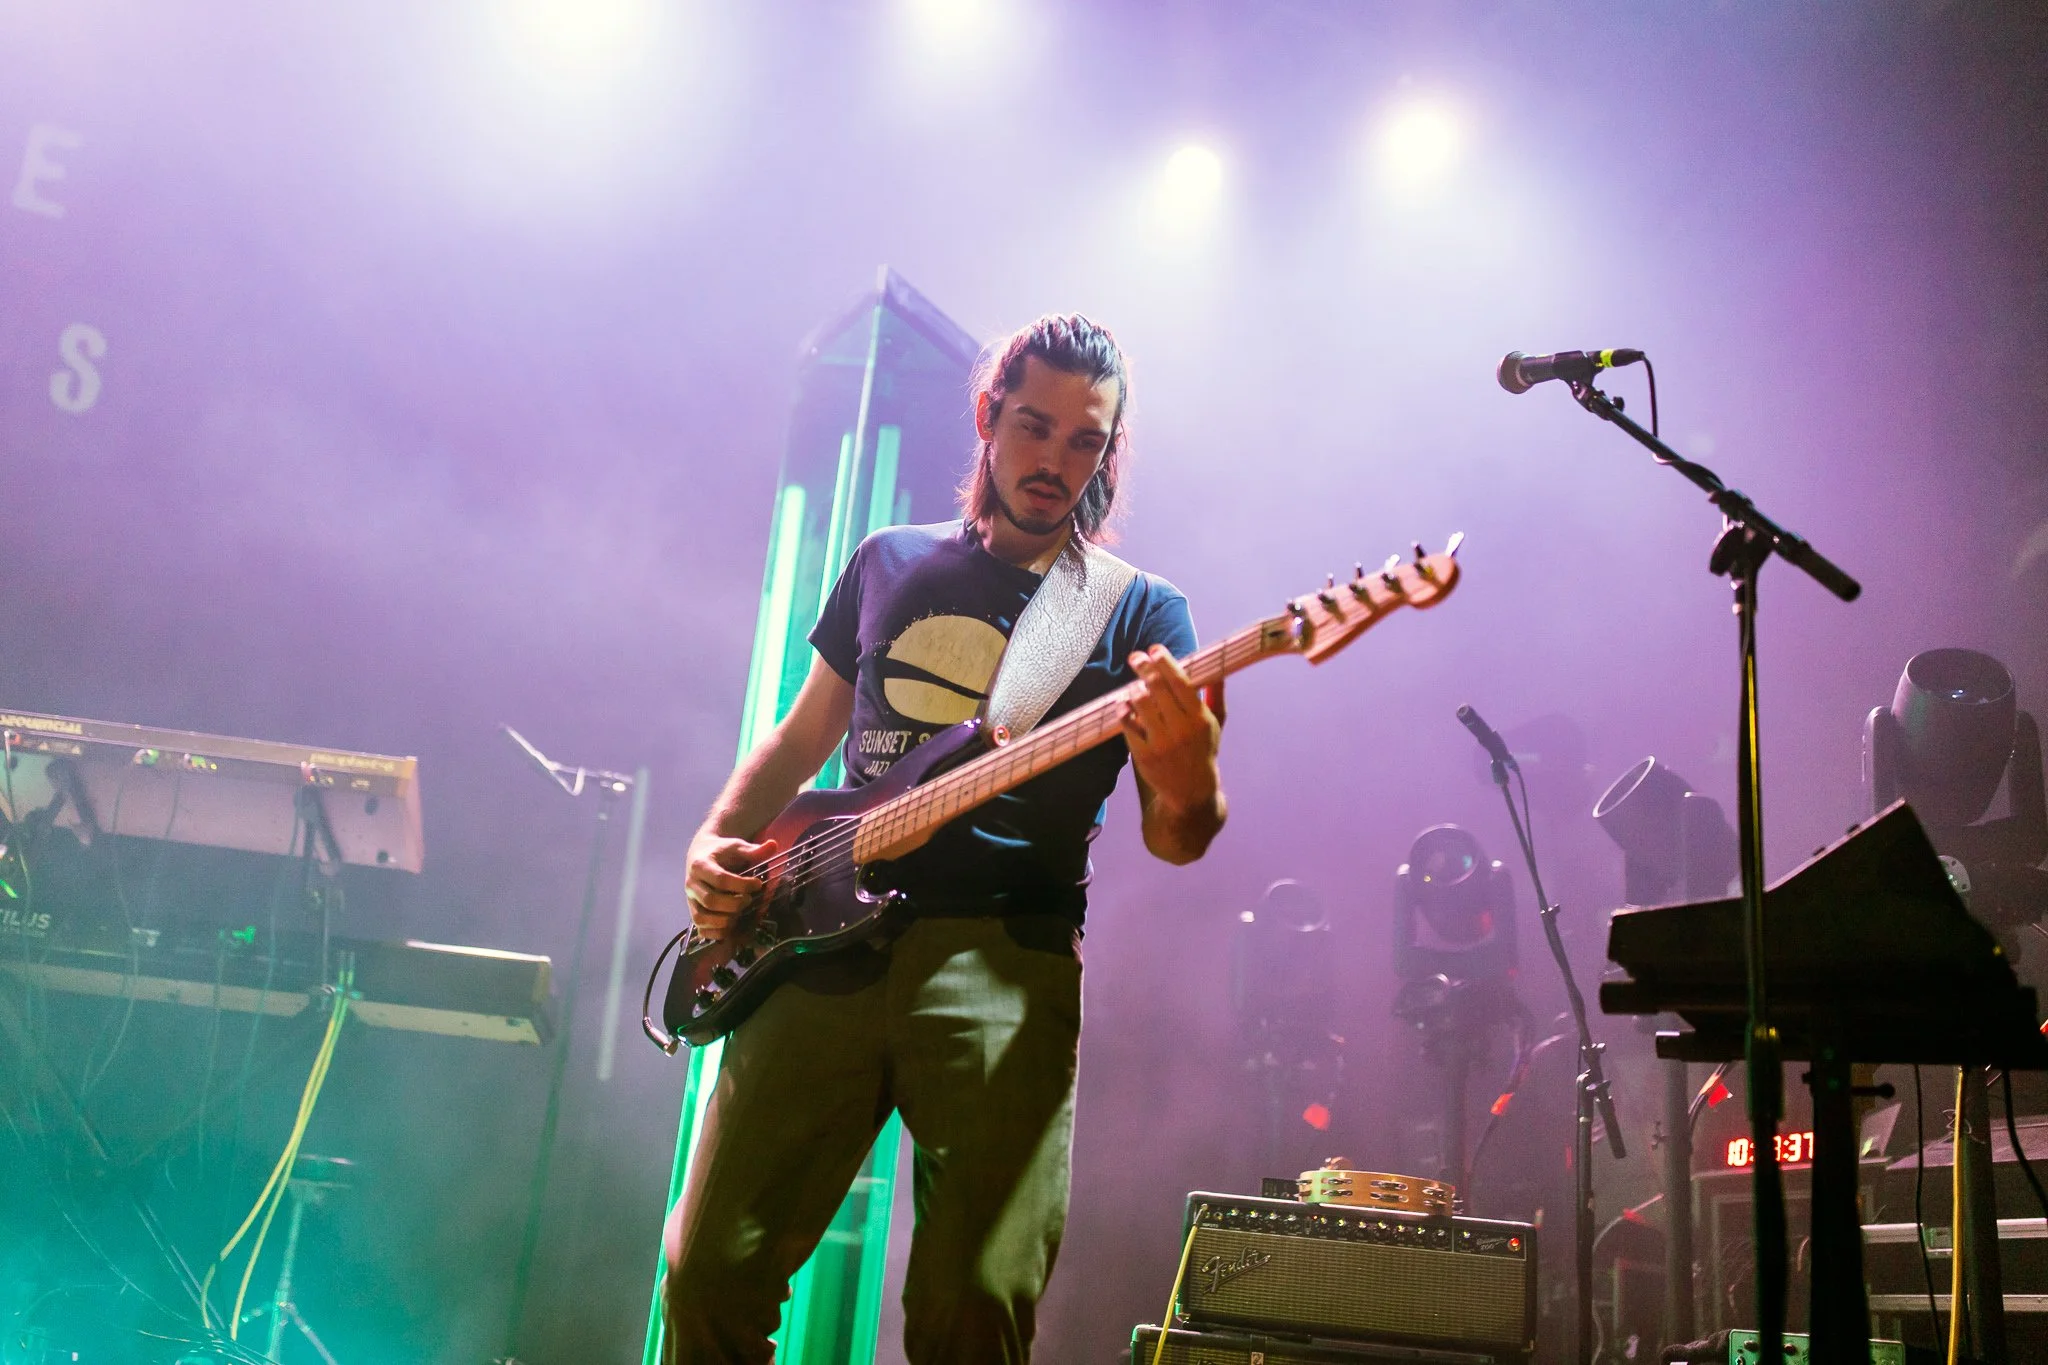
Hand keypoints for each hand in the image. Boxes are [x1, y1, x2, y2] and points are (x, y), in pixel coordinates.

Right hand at [685, 829, 776, 940]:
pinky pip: (701, 928)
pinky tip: (731, 926)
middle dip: (735, 904)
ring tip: (740, 914)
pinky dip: (716, 932)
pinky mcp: (693, 911)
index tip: (758, 884)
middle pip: (711, 900)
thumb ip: (754, 850)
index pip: (720, 879)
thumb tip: (773, 845)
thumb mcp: (737, 846)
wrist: (702, 853)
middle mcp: (691, 884)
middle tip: (750, 900)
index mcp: (700, 865)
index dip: (742, 885)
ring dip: (725, 920)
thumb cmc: (722, 851)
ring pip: (702, 917)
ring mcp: (690, 900)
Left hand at [1120, 645, 1223, 814]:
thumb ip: (1216, 696)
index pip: (1180, 682)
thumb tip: (1218, 669)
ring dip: (1133, 689)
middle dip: (1144, 667)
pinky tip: (1123, 705)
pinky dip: (1123, 711)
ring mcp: (1161, 742)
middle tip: (1135, 657)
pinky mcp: (1144, 755)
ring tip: (1133, 686)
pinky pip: (1127, 725)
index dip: (1165, 662)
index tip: (1155, 649)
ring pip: (1140, 703)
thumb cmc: (1203, 752)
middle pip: (1157, 688)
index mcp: (1200, 718)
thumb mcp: (1215, 725)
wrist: (1191, 793)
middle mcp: (1181, 729)